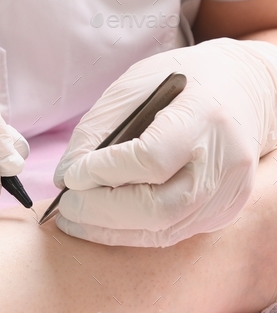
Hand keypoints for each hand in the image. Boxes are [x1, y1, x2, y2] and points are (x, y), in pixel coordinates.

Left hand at [53, 39, 276, 246]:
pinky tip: (104, 221)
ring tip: (75, 220)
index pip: (152, 159)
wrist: (246, 89)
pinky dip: (133, 231)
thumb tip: (65, 176)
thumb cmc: (185, 80)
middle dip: (103, 211)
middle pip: (158, 207)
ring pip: (165, 229)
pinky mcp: (224, 210)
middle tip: (67, 206)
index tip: (72, 175)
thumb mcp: (137, 84)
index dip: (105, 172)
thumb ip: (99, 127)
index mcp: (204, 117)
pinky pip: (173, 232)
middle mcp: (224, 161)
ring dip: (111, 230)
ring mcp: (228, 191)